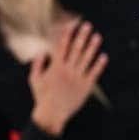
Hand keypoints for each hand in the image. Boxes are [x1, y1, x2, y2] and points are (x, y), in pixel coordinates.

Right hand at [29, 20, 108, 135]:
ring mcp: (77, 78)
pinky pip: (94, 73)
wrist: (52, 114)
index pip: (62, 47)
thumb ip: (37, 65)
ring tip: (97, 36)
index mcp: (55, 67)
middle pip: (76, 49)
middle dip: (82, 36)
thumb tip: (41, 52)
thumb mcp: (34, 80)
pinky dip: (99, 64)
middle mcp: (67, 70)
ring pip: (87, 59)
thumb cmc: (42, 97)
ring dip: (93, 46)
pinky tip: (104, 56)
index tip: (72, 25)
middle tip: (88, 25)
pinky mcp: (86, 86)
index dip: (67, 35)